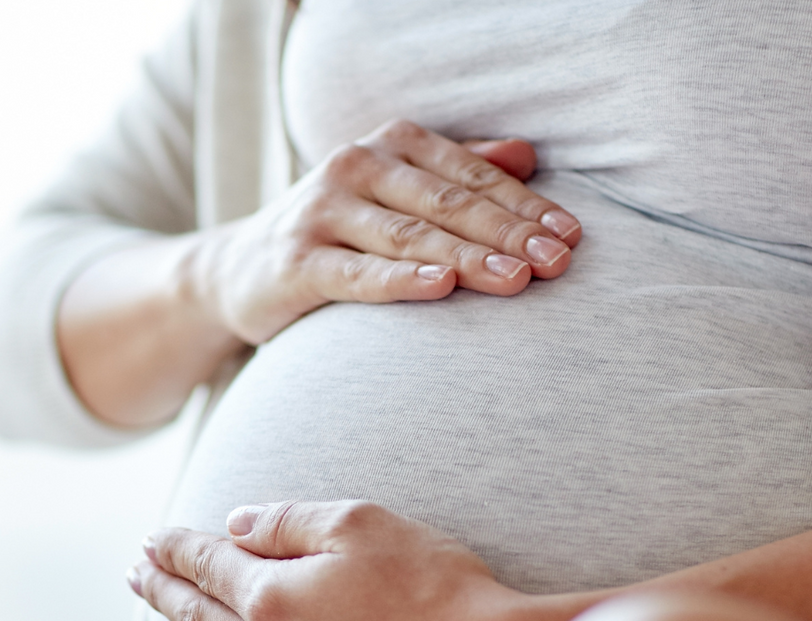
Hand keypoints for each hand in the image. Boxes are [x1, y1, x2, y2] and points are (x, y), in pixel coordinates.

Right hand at [190, 120, 582, 344]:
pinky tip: (441, 286)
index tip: (571, 236)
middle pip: (449, 203)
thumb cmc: (338, 233)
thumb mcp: (397, 193)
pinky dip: (401, 279)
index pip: (473, 176)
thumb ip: (459, 172)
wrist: (240, 270)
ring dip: (469, 257)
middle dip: (509, 234)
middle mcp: (356, 166)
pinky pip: (357, 273)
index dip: (526, 206)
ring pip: (411, 235)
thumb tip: (527, 156)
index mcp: (391, 144)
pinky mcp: (296, 260)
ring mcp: (322, 211)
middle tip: (558, 262)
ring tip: (518, 279)